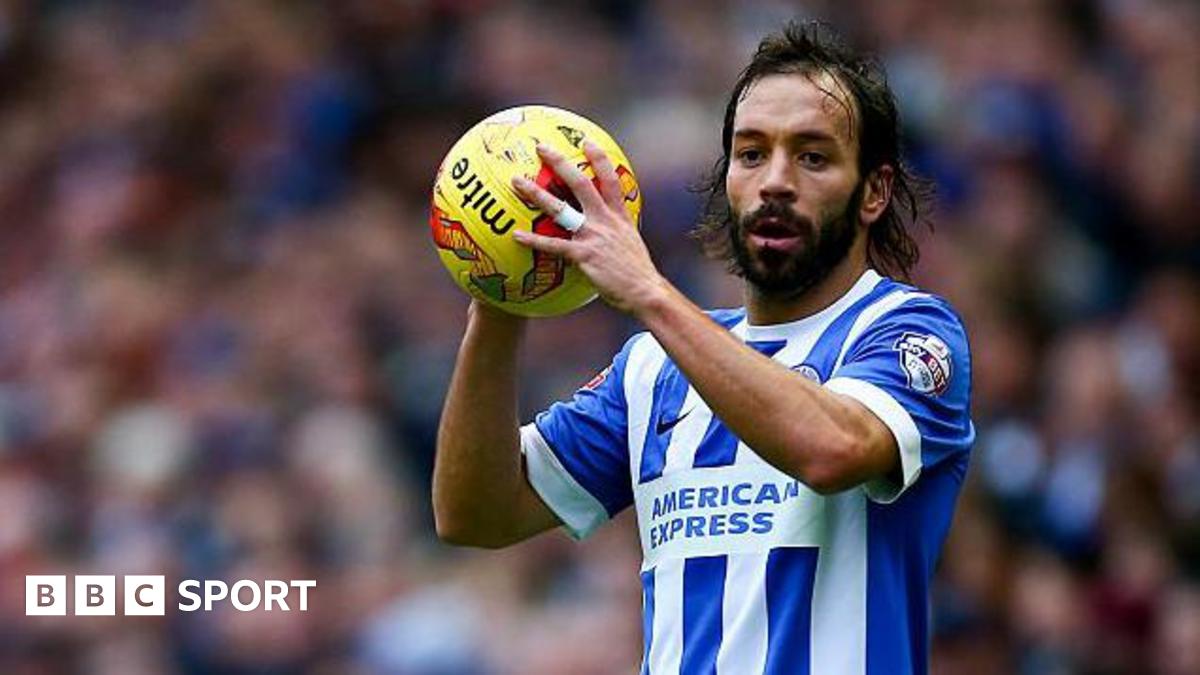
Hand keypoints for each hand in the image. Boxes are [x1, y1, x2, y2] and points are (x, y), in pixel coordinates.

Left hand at [511, 142, 668, 314]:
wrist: (644, 291)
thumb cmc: (636, 272)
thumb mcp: (630, 243)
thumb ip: (616, 231)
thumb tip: (605, 231)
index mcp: (618, 215)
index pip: (610, 178)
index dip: (598, 157)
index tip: (586, 141)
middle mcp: (605, 220)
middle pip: (580, 182)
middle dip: (560, 162)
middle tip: (541, 148)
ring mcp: (593, 235)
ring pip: (560, 208)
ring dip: (537, 194)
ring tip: (517, 182)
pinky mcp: (583, 254)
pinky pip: (553, 245)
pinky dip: (533, 240)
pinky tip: (516, 236)